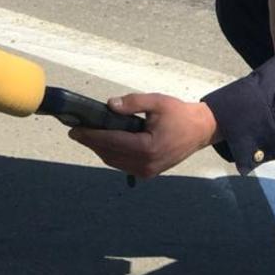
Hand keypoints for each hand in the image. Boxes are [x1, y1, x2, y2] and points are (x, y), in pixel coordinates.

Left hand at [69, 93, 219, 179]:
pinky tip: (104, 143)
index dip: (91, 136)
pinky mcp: (149, 173)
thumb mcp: (157, 102)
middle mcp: (146, 164)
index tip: (75, 129)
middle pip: (109, 154)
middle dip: (91, 143)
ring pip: (114, 162)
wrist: (200, 131)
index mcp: (148, 148)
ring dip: (99, 149)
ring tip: (87, 136)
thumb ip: (133, 103)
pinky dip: (111, 155)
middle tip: (76, 131)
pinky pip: (123, 165)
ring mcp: (147, 171)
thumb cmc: (180, 115)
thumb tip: (110, 105)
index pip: (111, 142)